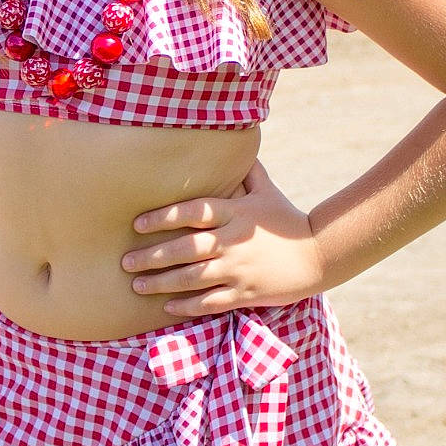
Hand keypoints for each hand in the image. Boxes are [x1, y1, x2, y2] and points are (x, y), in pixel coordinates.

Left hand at [121, 159, 322, 317]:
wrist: (319, 255)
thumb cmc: (287, 220)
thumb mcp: (267, 191)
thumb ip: (246, 171)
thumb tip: (232, 140)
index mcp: (236, 212)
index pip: (193, 212)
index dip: (163, 217)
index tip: (137, 224)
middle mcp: (234, 241)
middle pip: (186, 249)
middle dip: (152, 257)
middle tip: (126, 262)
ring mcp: (240, 269)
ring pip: (193, 278)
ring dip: (162, 283)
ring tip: (137, 285)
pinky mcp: (246, 293)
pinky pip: (211, 302)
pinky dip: (187, 305)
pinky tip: (167, 306)